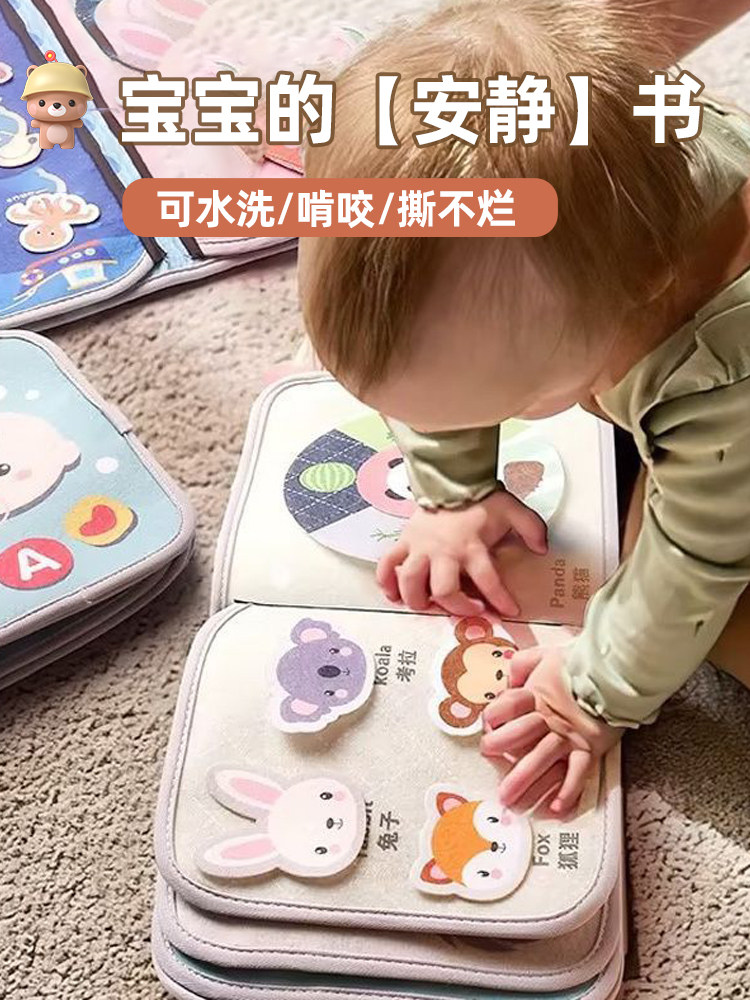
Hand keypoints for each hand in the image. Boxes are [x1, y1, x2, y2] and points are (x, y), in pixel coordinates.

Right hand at [377, 488, 546, 616]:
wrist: (450, 476)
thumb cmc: (480, 498)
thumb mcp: (513, 510)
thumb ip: (531, 528)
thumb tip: (542, 548)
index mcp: (471, 547)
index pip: (488, 581)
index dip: (500, 600)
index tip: (510, 612)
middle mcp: (444, 552)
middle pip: (444, 591)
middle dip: (456, 607)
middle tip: (468, 608)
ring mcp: (420, 548)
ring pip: (411, 583)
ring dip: (418, 600)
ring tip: (428, 605)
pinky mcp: (404, 542)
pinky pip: (387, 565)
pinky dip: (386, 582)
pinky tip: (392, 594)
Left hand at [480, 646, 621, 816]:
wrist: (616, 667)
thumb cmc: (580, 661)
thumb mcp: (543, 655)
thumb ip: (522, 665)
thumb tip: (509, 679)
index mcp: (534, 695)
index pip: (505, 708)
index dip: (495, 717)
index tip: (489, 728)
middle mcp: (548, 718)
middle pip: (520, 741)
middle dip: (503, 757)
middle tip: (493, 773)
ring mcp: (569, 734)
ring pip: (543, 761)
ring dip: (527, 784)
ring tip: (514, 803)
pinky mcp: (590, 746)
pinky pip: (578, 773)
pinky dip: (568, 792)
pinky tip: (556, 808)